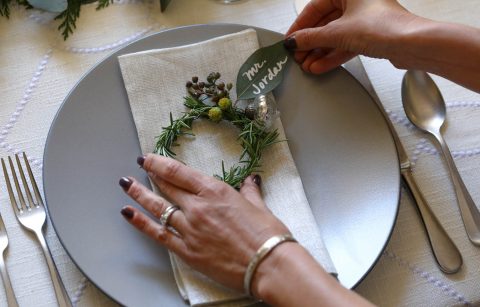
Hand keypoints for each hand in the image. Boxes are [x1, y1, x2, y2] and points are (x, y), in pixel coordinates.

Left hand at [119, 154, 289, 291]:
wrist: (268, 265)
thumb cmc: (267, 235)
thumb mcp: (259, 206)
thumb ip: (249, 191)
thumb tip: (250, 181)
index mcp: (215, 192)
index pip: (179, 172)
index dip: (160, 163)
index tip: (149, 158)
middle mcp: (198, 207)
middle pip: (167, 187)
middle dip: (150, 175)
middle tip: (138, 168)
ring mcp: (189, 229)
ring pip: (158, 208)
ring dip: (139, 195)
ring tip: (126, 185)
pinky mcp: (187, 251)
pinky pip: (158, 234)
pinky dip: (141, 224)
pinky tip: (128, 215)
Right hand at [285, 0, 413, 73]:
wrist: (411, 44)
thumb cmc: (384, 27)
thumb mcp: (337, 32)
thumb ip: (311, 38)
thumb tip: (293, 41)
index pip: (315, 7)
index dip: (300, 25)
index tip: (290, 39)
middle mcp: (358, 1)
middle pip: (325, 22)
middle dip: (310, 42)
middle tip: (298, 54)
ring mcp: (365, 19)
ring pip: (335, 35)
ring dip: (320, 51)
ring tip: (307, 64)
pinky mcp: (371, 35)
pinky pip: (346, 44)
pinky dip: (333, 55)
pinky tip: (320, 65)